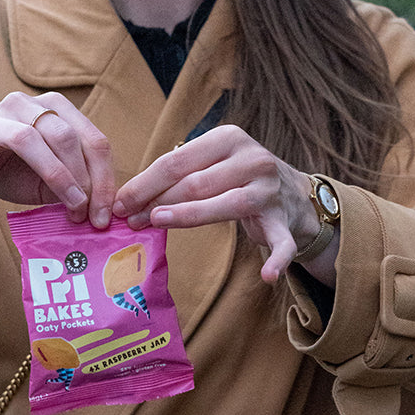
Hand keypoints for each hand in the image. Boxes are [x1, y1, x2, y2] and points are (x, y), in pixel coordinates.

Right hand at [0, 91, 115, 227]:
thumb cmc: (13, 176)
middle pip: (69, 137)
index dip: (105, 178)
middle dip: (86, 179)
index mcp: (57, 109)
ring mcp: (0, 115)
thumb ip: (78, 186)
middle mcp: (30, 104)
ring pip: (34, 139)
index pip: (93, 140)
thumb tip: (105, 209)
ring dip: (59, 176)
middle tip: (89, 214)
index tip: (106, 214)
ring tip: (71, 205)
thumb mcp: (53, 183)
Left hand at [112, 125, 331, 284]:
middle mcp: (253, 159)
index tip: (119, 202)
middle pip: (196, 183)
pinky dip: (276, 260)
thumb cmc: (237, 176)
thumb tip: (130, 197)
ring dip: (188, 216)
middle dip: (157, 202)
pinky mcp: (285, 221)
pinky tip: (267, 276)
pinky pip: (281, 243)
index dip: (145, 183)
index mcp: (229, 138)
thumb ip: (179, 173)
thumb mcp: (212, 161)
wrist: (295, 192)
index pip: (178, 162)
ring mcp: (270, 191)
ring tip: (156, 224)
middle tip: (128, 221)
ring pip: (226, 205)